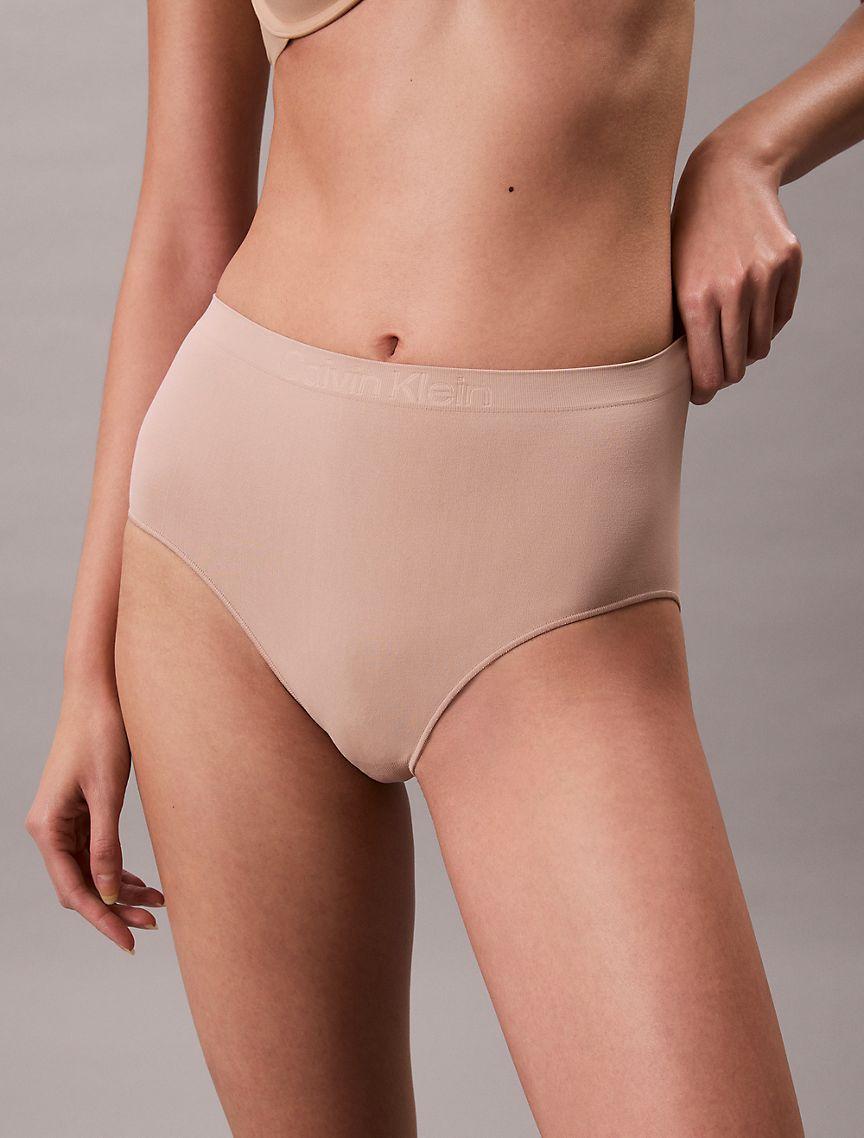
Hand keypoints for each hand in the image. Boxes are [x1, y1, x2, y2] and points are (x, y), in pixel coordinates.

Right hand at [25, 680, 163, 953]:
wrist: (99, 692)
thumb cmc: (102, 734)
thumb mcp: (108, 792)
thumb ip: (107, 846)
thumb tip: (111, 894)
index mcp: (48, 827)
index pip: (74, 889)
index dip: (102, 919)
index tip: (129, 941)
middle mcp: (49, 828)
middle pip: (80, 885)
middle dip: (115, 908)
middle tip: (154, 925)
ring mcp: (63, 820)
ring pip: (90, 871)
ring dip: (121, 890)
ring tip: (158, 904)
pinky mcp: (80, 810)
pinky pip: (95, 852)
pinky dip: (118, 868)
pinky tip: (144, 882)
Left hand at [671, 132, 802, 404]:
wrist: (727, 177)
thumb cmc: (688, 234)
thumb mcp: (669, 278)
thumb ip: (678, 325)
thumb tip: (687, 375)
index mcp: (695, 299)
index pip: (708, 371)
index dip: (703, 391)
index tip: (699, 394)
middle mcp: (733, 290)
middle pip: (737, 365)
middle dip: (725, 375)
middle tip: (716, 372)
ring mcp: (764, 276)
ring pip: (761, 345)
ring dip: (747, 350)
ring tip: (731, 337)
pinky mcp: (788, 263)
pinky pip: (781, 318)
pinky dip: (767, 324)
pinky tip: (750, 311)